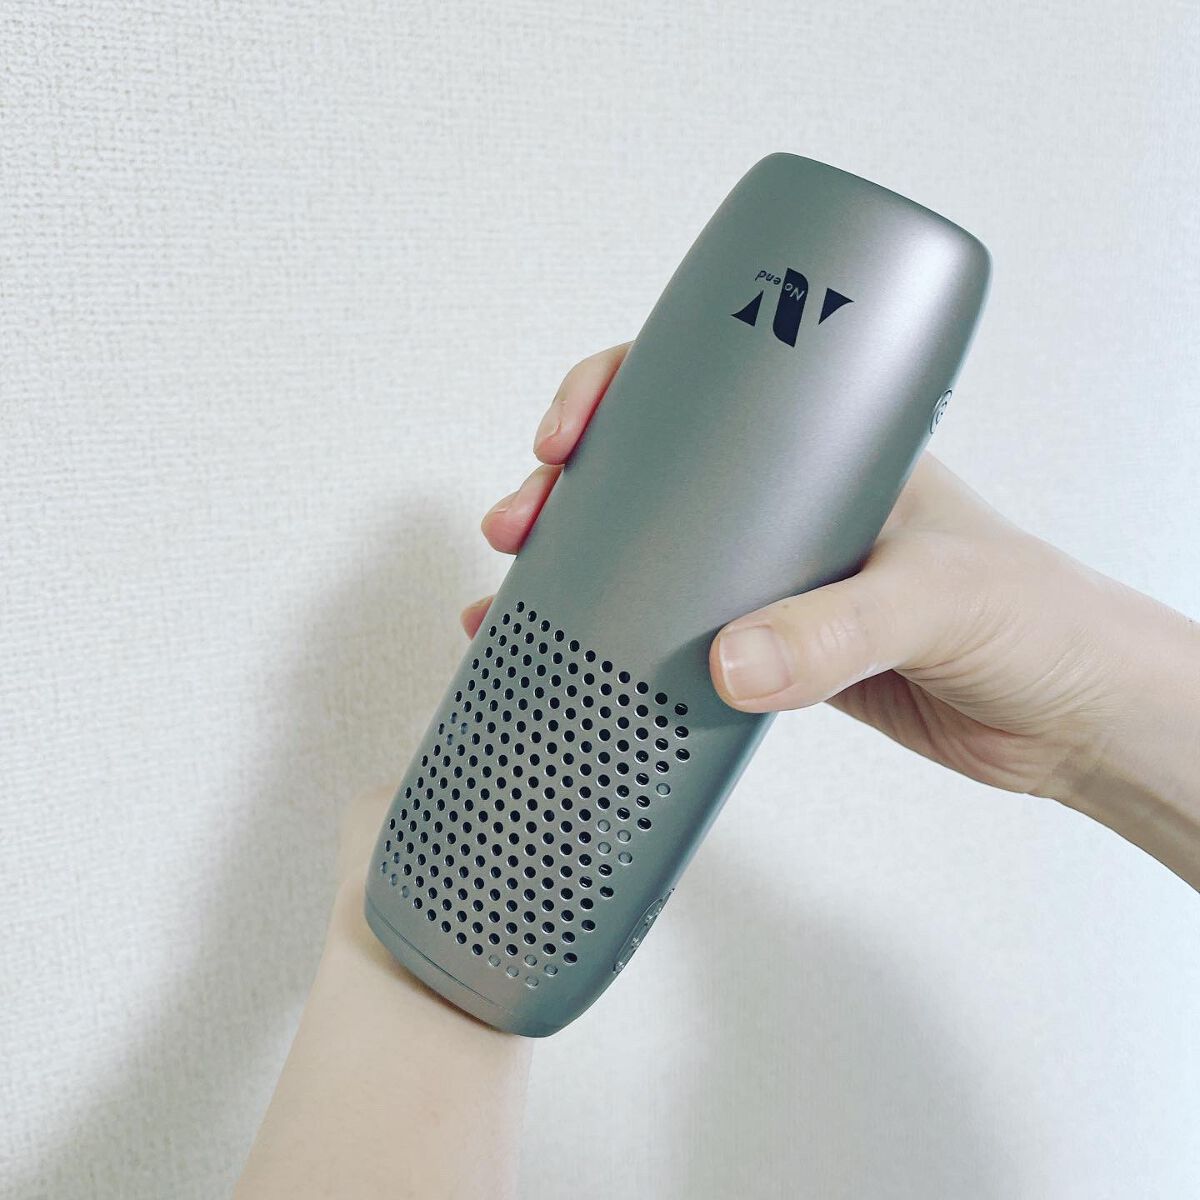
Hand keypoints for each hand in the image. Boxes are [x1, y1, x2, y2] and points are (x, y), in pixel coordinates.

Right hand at [465, 344, 1199, 887]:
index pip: (708, 393)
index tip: (569, 434)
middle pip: (655, 476)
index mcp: (832, 453)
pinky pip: (681, 639)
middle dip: (574, 490)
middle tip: (523, 521)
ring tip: (518, 600)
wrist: (1071, 720)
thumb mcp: (935, 600)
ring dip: (583, 573)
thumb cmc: (1042, 618)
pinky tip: (582, 667)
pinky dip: (626, 651)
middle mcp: (794, 507)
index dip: (623, 396)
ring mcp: (780, 579)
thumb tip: (727, 661)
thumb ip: (835, 633)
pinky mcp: (778, 650)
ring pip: (655, 559)